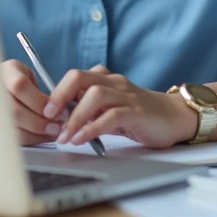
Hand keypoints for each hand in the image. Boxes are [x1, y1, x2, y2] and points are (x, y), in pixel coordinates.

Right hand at [0, 59, 62, 145]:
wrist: (2, 85)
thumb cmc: (21, 81)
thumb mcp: (30, 77)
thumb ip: (41, 92)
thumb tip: (61, 113)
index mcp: (6, 71)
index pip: (20, 86)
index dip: (38, 101)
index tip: (54, 111)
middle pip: (13, 110)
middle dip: (37, 122)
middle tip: (55, 128)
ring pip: (10, 127)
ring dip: (33, 134)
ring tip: (49, 134)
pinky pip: (9, 137)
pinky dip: (27, 139)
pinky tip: (38, 137)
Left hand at [44, 65, 199, 148]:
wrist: (173, 118)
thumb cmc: (137, 115)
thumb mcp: (108, 110)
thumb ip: (88, 110)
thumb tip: (59, 121)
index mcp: (104, 78)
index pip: (74, 77)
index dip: (56, 92)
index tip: (44, 111)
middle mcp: (114, 82)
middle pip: (79, 77)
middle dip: (60, 96)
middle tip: (49, 117)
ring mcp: (126, 95)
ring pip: (94, 95)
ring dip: (75, 117)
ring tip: (66, 136)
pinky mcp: (137, 111)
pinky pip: (111, 116)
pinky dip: (93, 128)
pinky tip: (82, 139)